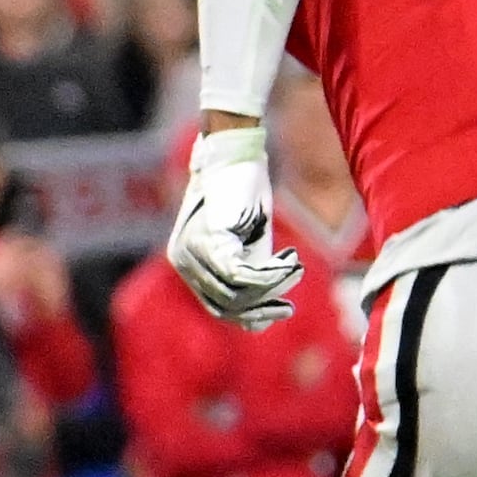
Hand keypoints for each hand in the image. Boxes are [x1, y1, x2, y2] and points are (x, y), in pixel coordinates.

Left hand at [166, 131, 299, 328]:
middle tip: (289, 306)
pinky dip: (270, 274)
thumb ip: (249, 276)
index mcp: (188, 262)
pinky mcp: (209, 240)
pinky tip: (289, 262)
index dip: (250, 316)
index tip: (280, 312)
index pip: (216, 305)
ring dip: (272, 288)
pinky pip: (241, 275)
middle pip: (225, 304)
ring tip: (294, 272)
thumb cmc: (243, 194)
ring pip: (236, 292)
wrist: (235, 154)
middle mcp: (183, 259)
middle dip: (261, 308)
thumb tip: (259, 322)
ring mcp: (192, 251)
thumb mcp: (246, 243)